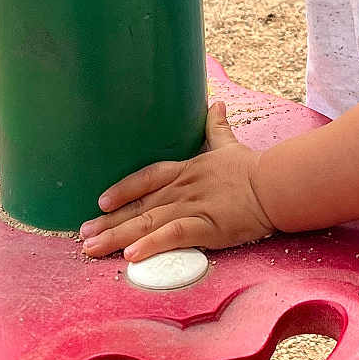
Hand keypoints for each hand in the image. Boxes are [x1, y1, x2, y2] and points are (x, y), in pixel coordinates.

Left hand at [79, 101, 273, 262]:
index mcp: (186, 170)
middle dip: (108, 222)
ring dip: (117, 236)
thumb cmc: (253, 167)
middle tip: (82, 236)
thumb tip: (216, 104)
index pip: (146, 177)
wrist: (276, 183)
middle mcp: (183, 188)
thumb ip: (217, 128)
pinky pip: (173, 235)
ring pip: (147, 223)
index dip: (121, 189)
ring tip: (92, 249)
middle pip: (138, 206)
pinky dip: (151, 245)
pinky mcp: (207, 226)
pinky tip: (132, 255)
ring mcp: (192, 207)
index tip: (99, 202)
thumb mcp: (230, 144)